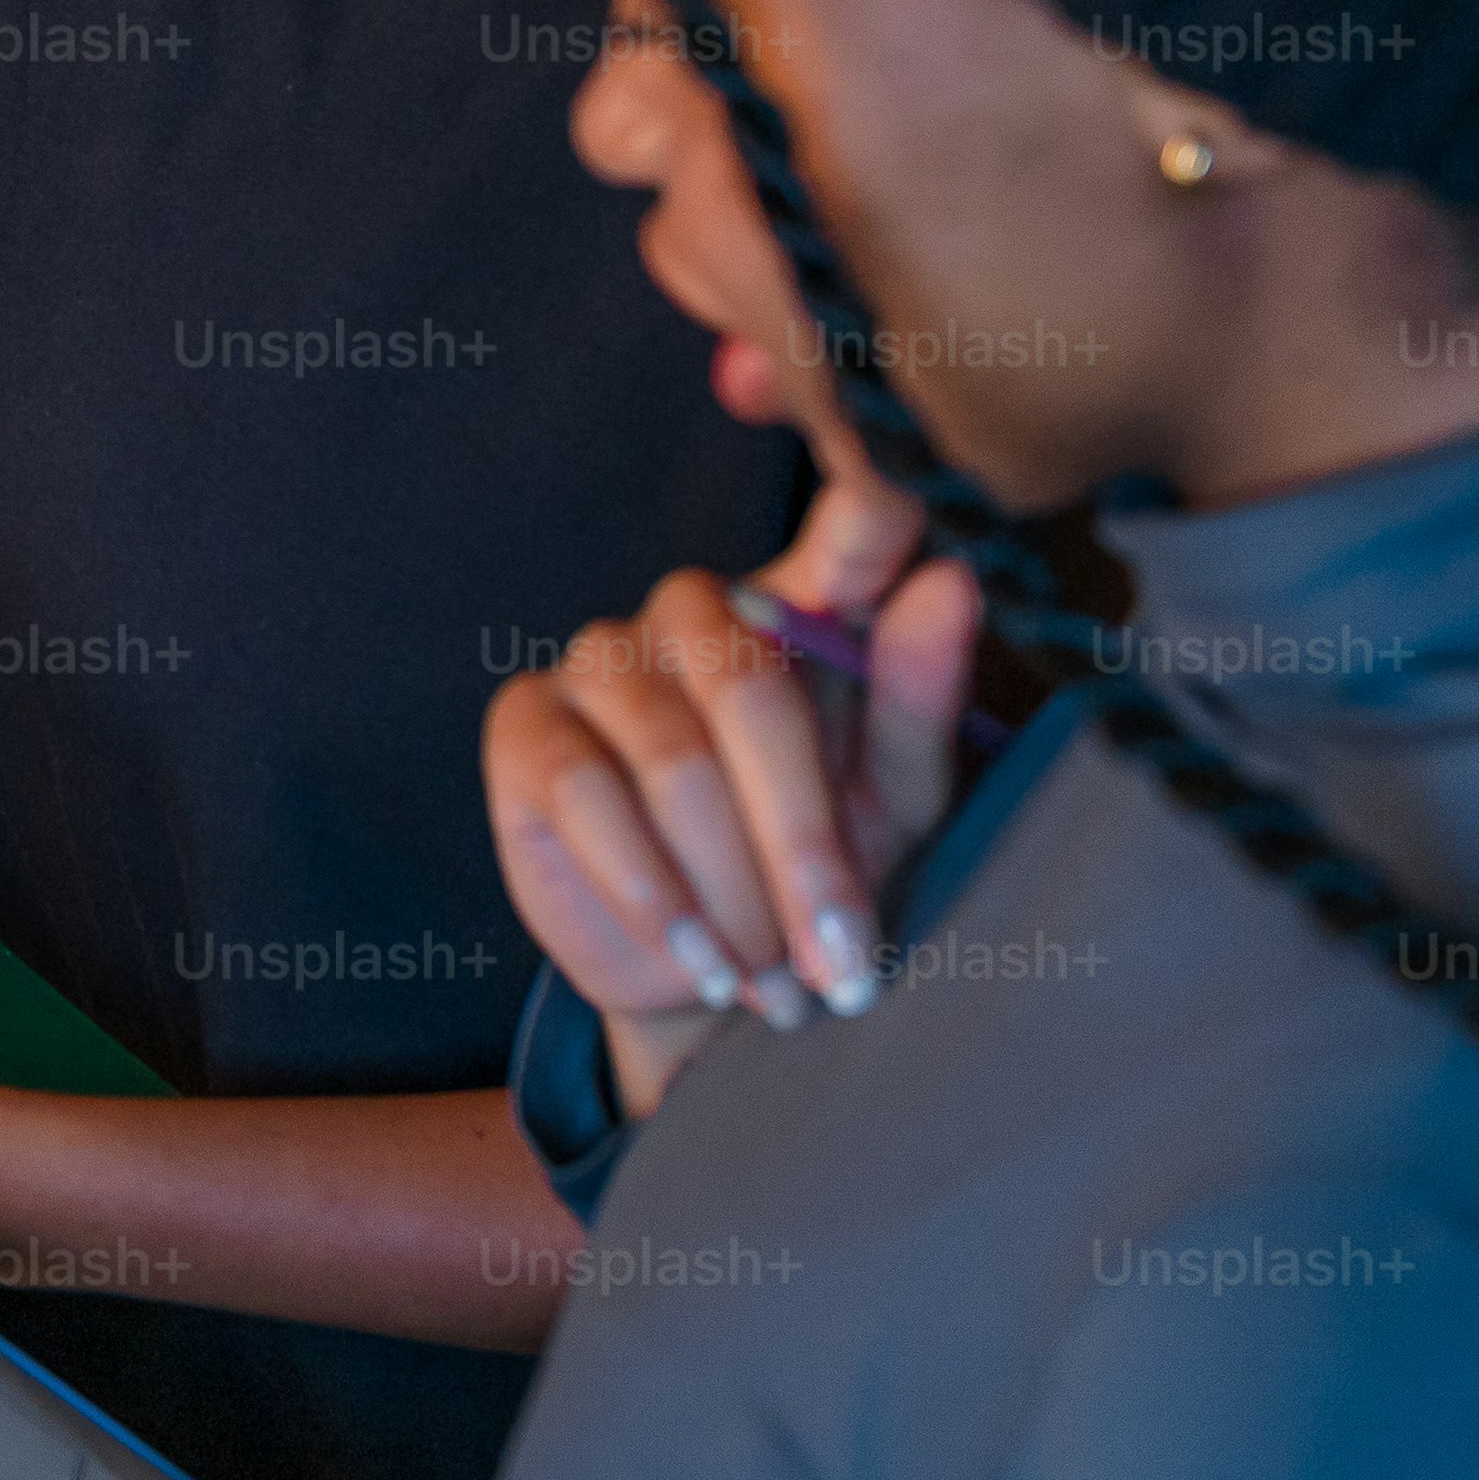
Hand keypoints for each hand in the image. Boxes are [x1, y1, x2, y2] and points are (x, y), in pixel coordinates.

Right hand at [485, 471, 981, 1111]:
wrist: (715, 975)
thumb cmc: (819, 867)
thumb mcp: (893, 802)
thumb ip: (918, 698)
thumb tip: (949, 582)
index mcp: (806, 602)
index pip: (849, 522)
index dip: (866, 496)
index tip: (892, 504)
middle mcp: (698, 610)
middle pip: (754, 690)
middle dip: (804, 847)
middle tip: (842, 962)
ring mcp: (603, 658)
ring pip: (675, 762)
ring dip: (734, 893)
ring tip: (774, 983)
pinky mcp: (529, 724)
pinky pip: (591, 799)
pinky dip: (657, 898)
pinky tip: (701, 961)